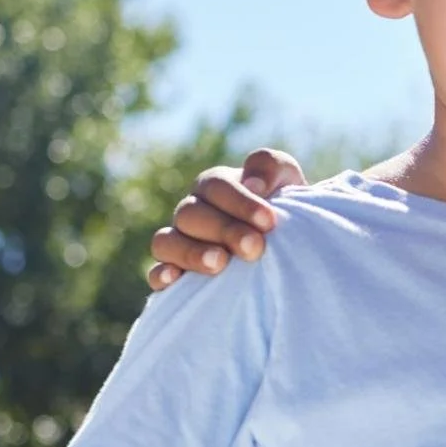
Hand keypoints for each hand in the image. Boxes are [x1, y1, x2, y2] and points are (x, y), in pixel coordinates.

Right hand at [147, 147, 308, 289]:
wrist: (289, 243)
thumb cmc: (284, 207)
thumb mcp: (286, 178)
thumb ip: (270, 167)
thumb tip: (254, 185)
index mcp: (214, 186)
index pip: (215, 187)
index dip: (240, 203)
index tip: (269, 221)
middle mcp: (191, 212)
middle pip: (190, 214)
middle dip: (224, 230)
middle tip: (254, 247)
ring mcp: (179, 242)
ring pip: (166, 242)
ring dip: (191, 253)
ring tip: (220, 264)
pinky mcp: (176, 273)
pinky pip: (156, 273)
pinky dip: (161, 275)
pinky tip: (175, 279)